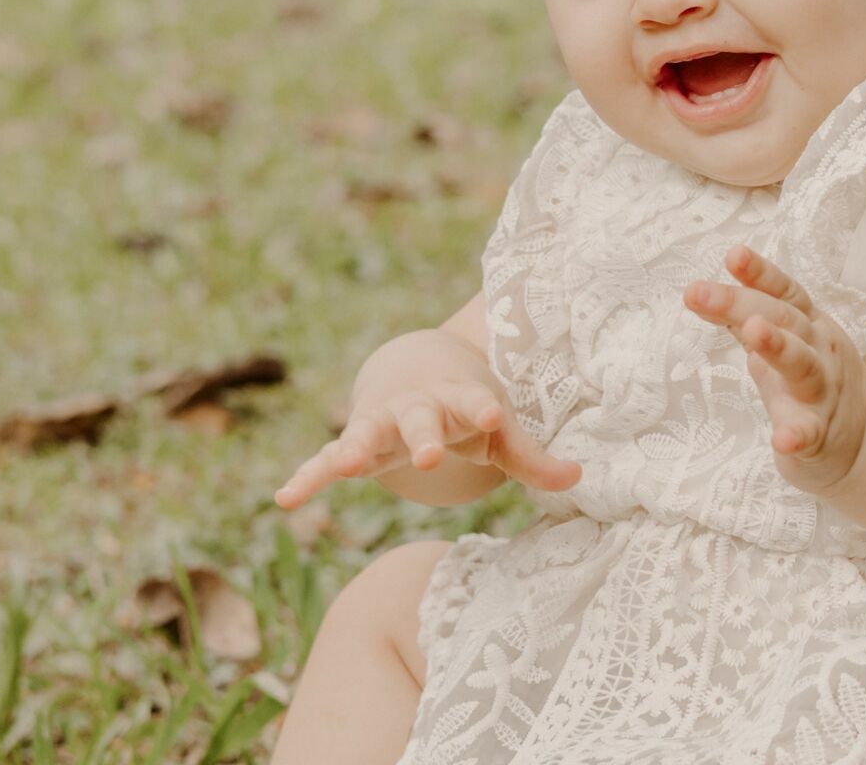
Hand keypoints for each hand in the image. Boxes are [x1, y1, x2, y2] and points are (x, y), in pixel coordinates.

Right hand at [273, 329, 580, 508]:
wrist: (413, 366)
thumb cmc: (465, 405)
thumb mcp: (498, 429)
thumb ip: (532, 457)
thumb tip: (580, 479)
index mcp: (458, 398)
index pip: (475, 404)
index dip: (483, 412)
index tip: (494, 418)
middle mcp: (417, 407)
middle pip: (419, 419)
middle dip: (423, 434)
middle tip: (428, 455)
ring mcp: (380, 422)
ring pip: (366, 432)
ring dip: (356, 447)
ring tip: (343, 464)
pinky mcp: (353, 443)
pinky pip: (324, 461)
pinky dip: (307, 477)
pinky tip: (286, 499)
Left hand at [683, 245, 865, 497]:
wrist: (865, 437)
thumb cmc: (813, 379)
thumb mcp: (786, 340)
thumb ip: (747, 316)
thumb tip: (702, 292)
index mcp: (808, 324)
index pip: (783, 292)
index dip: (758, 272)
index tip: (732, 255)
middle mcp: (819, 349)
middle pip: (784, 320)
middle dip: (741, 303)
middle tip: (698, 293)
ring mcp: (823, 391)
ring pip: (803, 365)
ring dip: (778, 347)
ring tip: (753, 333)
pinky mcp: (821, 433)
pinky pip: (810, 433)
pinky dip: (797, 435)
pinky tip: (782, 439)